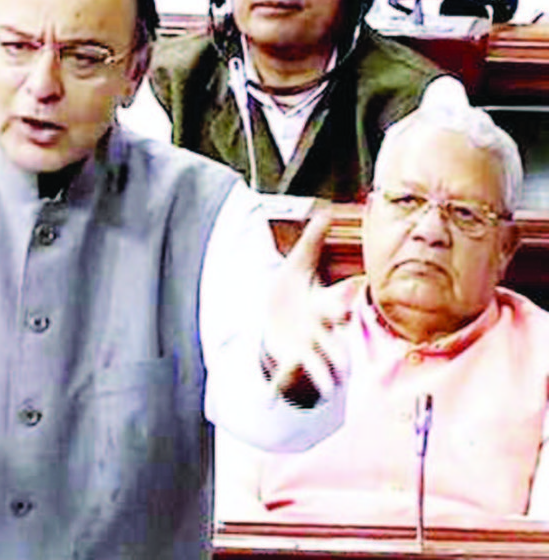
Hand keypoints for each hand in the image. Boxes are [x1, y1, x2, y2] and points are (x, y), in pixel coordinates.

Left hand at [263, 210, 352, 409]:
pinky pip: (283, 377)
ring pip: (315, 365)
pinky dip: (275, 389)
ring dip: (321, 375)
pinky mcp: (288, 360)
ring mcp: (304, 349)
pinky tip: (266, 400)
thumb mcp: (299, 263)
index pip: (333, 308)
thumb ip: (312, 240)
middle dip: (337, 353)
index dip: (340, 307)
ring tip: (329, 389)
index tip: (347, 307)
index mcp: (320, 308)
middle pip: (331, 343)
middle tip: (345, 365)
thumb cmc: (294, 288)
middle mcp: (317, 333)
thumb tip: (327, 211)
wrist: (280, 313)